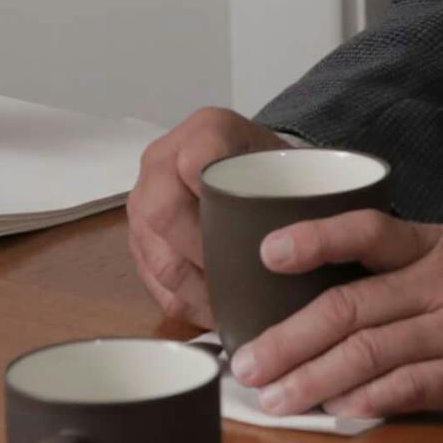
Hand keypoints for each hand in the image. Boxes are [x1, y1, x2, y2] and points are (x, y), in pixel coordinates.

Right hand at [125, 107, 287, 324]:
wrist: (248, 165)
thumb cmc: (272, 167)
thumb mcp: (291, 162)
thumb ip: (294, 187)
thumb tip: (303, 244)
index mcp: (203, 132)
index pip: (195, 164)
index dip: (217, 206)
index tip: (251, 237)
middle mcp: (161, 162)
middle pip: (163, 214)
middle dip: (205, 257)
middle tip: (242, 281)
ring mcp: (142, 201)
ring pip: (158, 258)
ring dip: (198, 292)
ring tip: (234, 307)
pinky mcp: (138, 237)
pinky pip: (152, 281)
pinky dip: (186, 303)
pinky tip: (217, 310)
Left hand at [225, 215, 442, 420]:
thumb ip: (435, 262)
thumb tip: (378, 276)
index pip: (368, 232)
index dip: (313, 239)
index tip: (266, 254)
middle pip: (349, 306)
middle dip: (288, 337)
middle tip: (245, 362)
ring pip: (370, 354)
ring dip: (313, 379)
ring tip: (275, 397)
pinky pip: (413, 391)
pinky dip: (371, 402)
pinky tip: (338, 413)